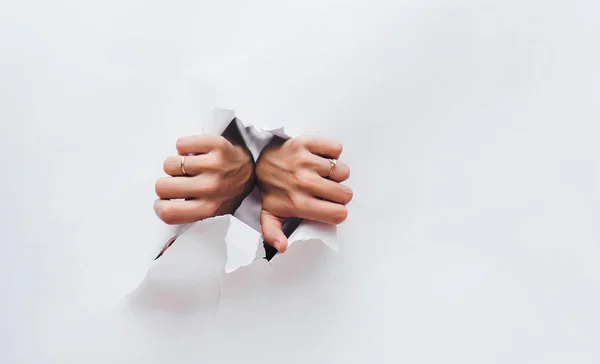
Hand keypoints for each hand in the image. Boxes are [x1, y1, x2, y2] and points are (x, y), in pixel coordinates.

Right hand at [154, 132, 254, 224]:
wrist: (253, 169)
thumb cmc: (230, 189)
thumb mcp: (214, 210)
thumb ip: (191, 213)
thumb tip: (164, 209)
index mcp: (208, 208)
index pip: (169, 213)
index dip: (160, 207)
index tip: (164, 201)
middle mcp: (211, 188)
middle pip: (163, 186)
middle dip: (166, 183)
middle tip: (178, 180)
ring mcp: (214, 165)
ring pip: (170, 164)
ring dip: (176, 164)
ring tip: (189, 166)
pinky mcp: (216, 145)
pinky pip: (181, 144)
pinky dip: (184, 146)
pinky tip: (195, 153)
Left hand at [256, 136, 352, 252]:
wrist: (255, 162)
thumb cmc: (269, 189)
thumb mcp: (269, 215)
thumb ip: (274, 234)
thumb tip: (283, 247)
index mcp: (299, 203)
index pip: (338, 214)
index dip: (337, 212)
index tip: (330, 207)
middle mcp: (305, 183)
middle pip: (345, 193)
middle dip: (339, 194)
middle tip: (326, 191)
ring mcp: (306, 162)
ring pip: (343, 171)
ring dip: (336, 173)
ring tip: (322, 174)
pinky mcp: (307, 144)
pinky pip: (336, 148)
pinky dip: (332, 153)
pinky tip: (321, 159)